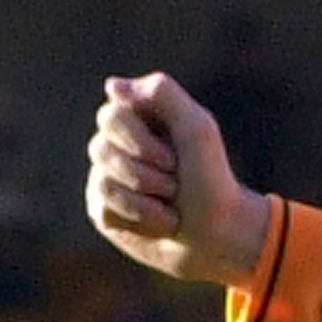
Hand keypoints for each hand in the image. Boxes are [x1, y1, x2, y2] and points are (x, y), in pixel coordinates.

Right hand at [85, 74, 269, 290]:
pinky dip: (142, 219)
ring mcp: (106, 177)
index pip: (110, 115)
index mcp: (138, 120)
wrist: (221, 234)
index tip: (172, 159)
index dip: (139, 140)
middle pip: (100, 147)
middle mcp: (117, 145)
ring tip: (172, 205)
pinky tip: (160, 222)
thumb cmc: (212, 178)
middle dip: (145, 173)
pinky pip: (104, 209)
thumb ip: (162, 94)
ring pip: (103, 181)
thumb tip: (112, 86)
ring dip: (147, 199)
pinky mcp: (104, 210)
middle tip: (175, 183)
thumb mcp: (197, 128)